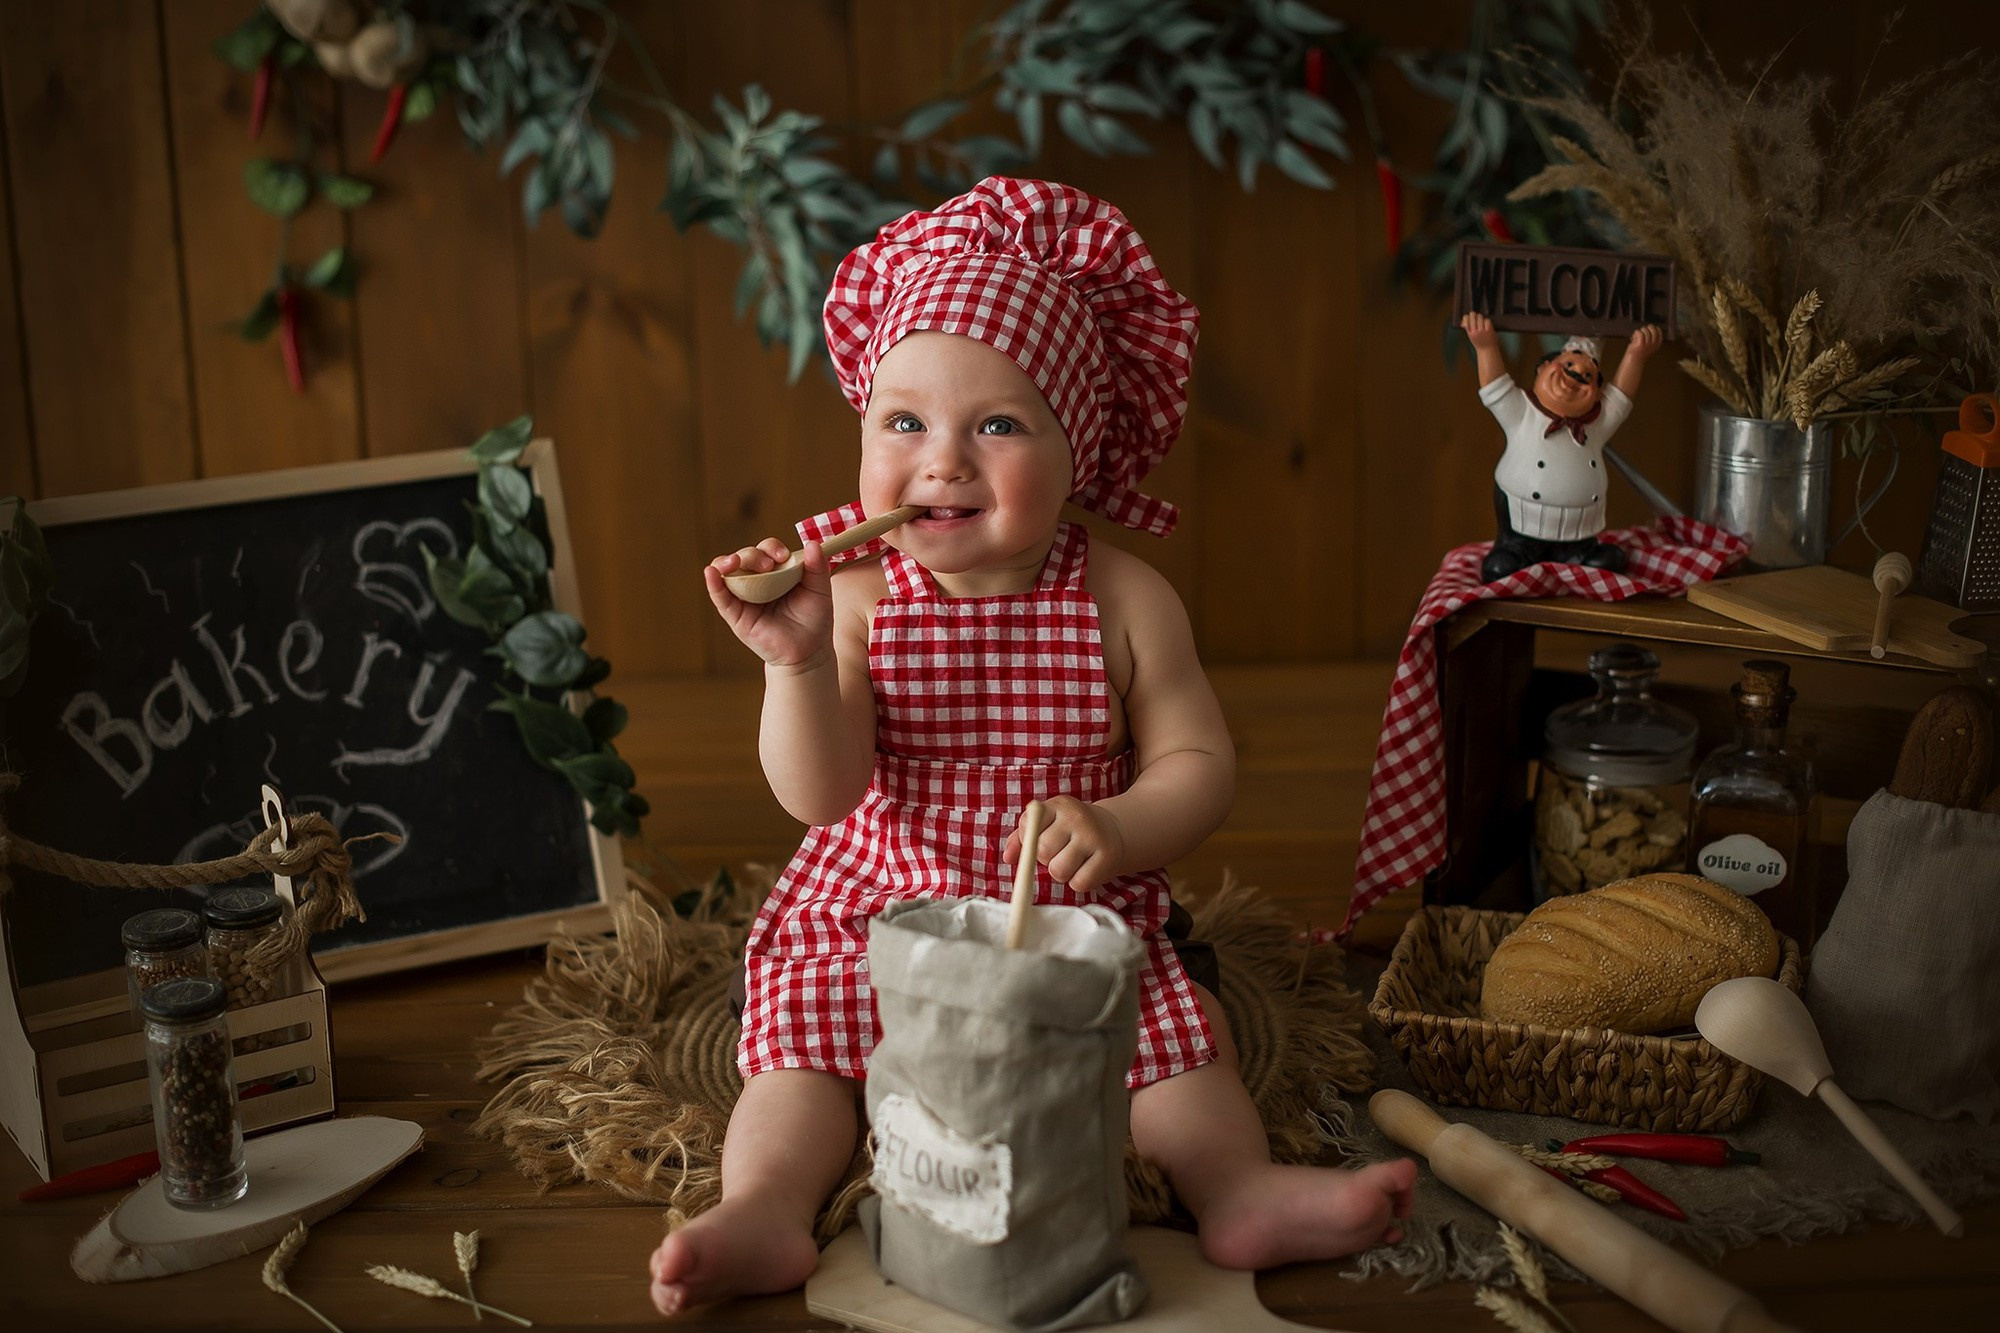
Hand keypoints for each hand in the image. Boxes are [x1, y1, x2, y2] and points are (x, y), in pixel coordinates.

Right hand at [703, 539, 834, 669]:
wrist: (807, 651)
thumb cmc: (813, 619)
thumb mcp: (820, 590)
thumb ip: (818, 568)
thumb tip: (812, 543)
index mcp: (777, 570)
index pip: (767, 550)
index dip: (771, 548)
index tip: (783, 556)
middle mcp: (758, 579)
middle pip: (746, 556)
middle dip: (753, 555)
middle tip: (768, 566)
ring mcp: (744, 595)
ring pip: (728, 570)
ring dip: (727, 561)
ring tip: (734, 562)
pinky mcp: (735, 614)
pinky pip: (720, 596)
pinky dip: (714, 583)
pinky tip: (711, 572)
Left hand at [1003, 796, 1126, 895]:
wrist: (1114, 830)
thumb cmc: (1070, 830)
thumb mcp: (1046, 824)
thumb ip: (1021, 838)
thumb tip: (1008, 858)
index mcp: (1058, 804)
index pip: (1028, 826)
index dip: (1029, 840)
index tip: (1042, 838)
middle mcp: (1076, 816)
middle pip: (1042, 851)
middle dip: (1045, 859)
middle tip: (1059, 852)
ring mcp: (1094, 836)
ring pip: (1059, 870)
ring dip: (1060, 874)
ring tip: (1071, 862)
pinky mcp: (1108, 857)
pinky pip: (1079, 883)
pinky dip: (1077, 882)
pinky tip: (1085, 869)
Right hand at [1459, 310, 1499, 351]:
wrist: (1487, 350)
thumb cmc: (1479, 343)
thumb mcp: (1471, 337)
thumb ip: (1468, 329)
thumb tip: (1463, 323)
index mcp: (1470, 333)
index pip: (1466, 321)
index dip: (1466, 317)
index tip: (1468, 317)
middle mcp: (1475, 332)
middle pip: (1473, 317)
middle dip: (1473, 314)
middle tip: (1474, 315)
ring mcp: (1482, 331)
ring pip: (1480, 317)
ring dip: (1481, 317)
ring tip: (1481, 320)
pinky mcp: (1489, 330)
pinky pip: (1487, 320)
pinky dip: (1487, 321)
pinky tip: (1486, 324)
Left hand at [1626, 323, 1663, 359]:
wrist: (1633, 362)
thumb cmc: (1639, 355)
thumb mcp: (1648, 347)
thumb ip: (1649, 340)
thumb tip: (1647, 330)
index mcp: (1656, 345)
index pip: (1659, 333)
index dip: (1655, 329)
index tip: (1651, 327)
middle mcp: (1653, 344)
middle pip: (1653, 330)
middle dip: (1647, 328)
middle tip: (1642, 330)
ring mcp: (1647, 344)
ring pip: (1645, 330)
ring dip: (1640, 331)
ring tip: (1636, 335)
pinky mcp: (1641, 344)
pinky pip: (1639, 333)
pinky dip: (1635, 333)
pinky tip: (1633, 337)